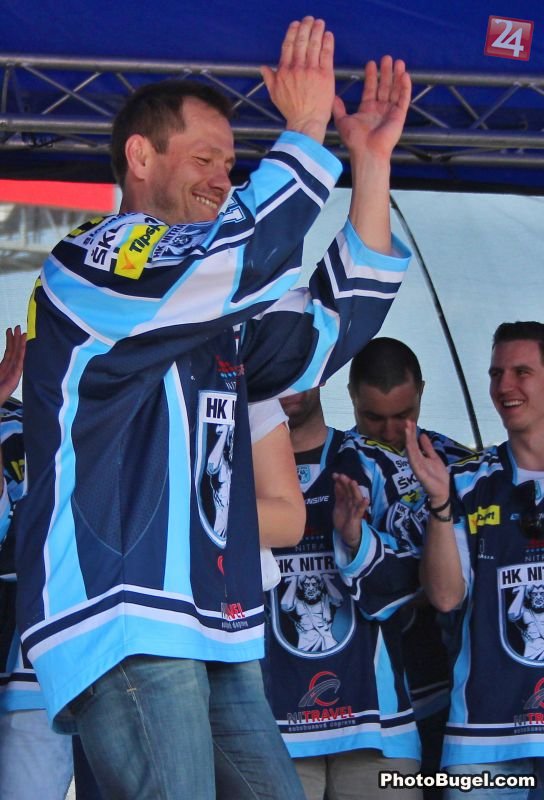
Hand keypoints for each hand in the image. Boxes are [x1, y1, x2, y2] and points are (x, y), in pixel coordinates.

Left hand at [0, 326, 25, 406]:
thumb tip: (3, 358)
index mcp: (2, 370)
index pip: (8, 353)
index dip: (10, 342)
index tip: (10, 330)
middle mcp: (9, 370)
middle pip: (13, 352)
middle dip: (15, 339)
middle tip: (18, 327)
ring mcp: (13, 374)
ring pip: (17, 355)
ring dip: (20, 343)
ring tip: (22, 332)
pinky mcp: (15, 378)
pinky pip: (19, 362)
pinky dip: (22, 352)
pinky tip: (23, 345)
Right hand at [260, 17, 334, 142]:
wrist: (306, 122)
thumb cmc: (291, 111)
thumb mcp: (275, 95)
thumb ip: (269, 79)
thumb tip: (263, 68)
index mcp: (284, 71)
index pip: (288, 47)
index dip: (292, 33)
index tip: (295, 25)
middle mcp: (297, 68)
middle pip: (301, 42)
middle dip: (305, 27)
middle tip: (309, 19)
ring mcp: (311, 70)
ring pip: (313, 45)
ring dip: (317, 31)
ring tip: (319, 23)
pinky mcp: (325, 75)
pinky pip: (326, 54)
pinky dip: (327, 42)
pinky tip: (328, 35)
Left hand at [332, 472, 368, 550]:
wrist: (347, 535)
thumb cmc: (344, 519)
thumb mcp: (339, 506)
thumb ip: (339, 495)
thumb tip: (337, 483)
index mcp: (347, 499)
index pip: (344, 489)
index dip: (340, 482)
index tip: (335, 475)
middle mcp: (352, 502)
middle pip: (350, 491)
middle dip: (346, 483)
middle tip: (341, 476)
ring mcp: (355, 509)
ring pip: (356, 498)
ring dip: (355, 490)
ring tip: (353, 482)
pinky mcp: (358, 517)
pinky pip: (361, 511)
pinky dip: (363, 505)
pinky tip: (366, 500)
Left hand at [333, 55, 410, 159]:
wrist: (367, 151)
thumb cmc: (355, 140)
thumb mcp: (343, 121)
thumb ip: (339, 109)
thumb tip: (333, 98)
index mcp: (367, 109)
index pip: (370, 88)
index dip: (371, 76)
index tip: (371, 63)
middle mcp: (379, 109)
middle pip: (384, 86)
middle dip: (385, 72)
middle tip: (386, 58)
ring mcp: (390, 112)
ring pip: (395, 89)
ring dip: (396, 75)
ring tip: (397, 62)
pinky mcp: (399, 115)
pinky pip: (404, 99)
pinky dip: (405, 87)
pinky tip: (405, 75)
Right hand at [404, 420, 449, 506]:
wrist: (442, 492)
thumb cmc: (437, 476)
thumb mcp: (434, 458)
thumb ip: (427, 448)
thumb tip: (422, 435)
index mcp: (419, 457)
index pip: (414, 443)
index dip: (412, 432)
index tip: (410, 421)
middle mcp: (416, 460)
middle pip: (411, 445)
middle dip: (409, 433)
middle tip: (407, 421)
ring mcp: (416, 466)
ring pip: (411, 450)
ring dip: (408, 439)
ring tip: (407, 428)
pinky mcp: (419, 472)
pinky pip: (414, 460)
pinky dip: (411, 451)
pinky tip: (409, 444)